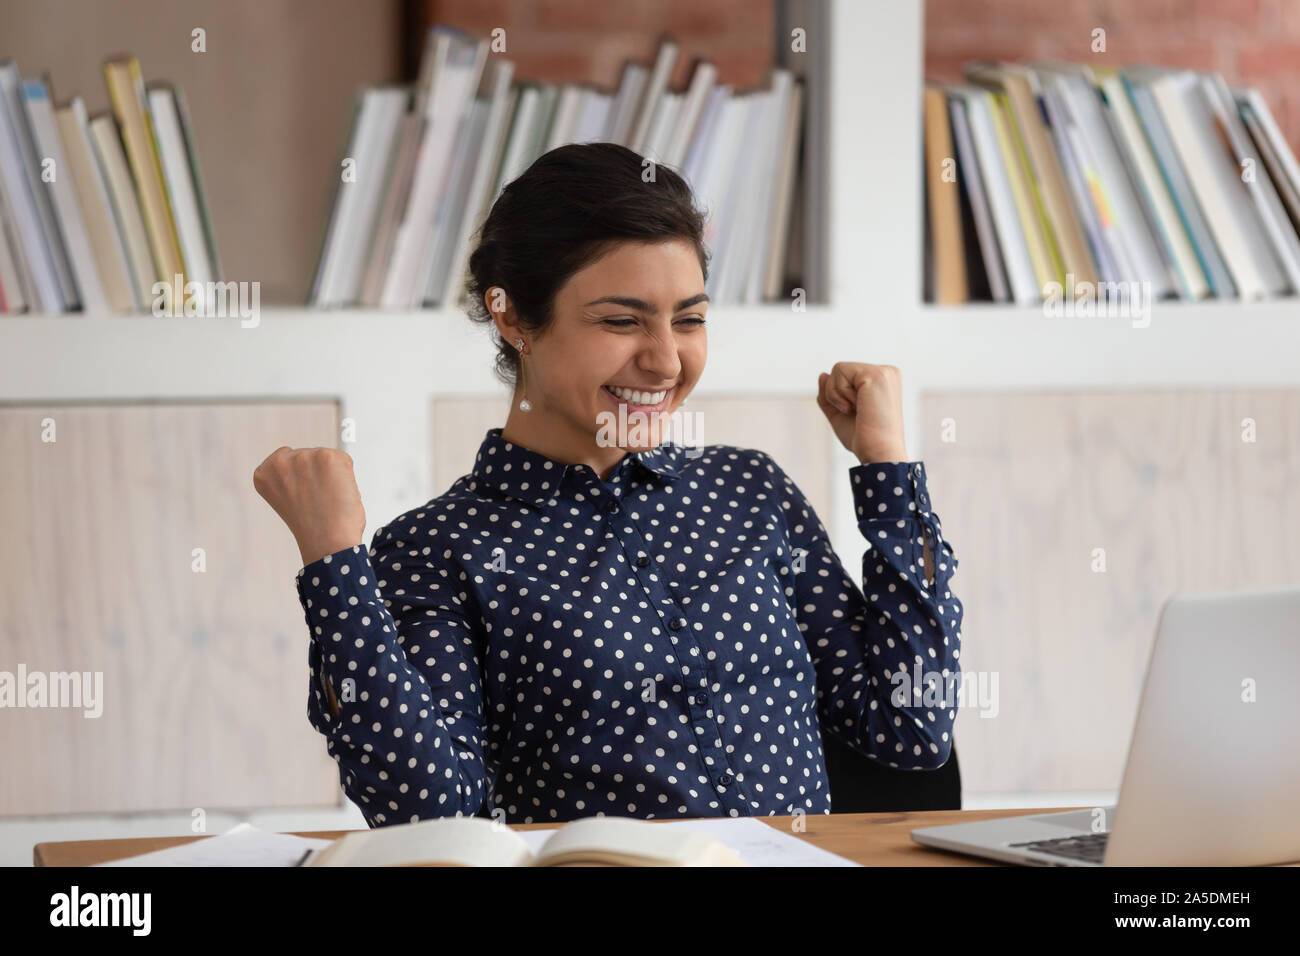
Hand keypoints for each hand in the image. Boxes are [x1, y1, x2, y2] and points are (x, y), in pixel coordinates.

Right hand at [253, 446, 366, 566]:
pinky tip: (339, 493)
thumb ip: (292, 479)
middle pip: (309, 455)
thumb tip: (313, 466)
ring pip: (327, 458)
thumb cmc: (312, 529)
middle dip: (318, 474)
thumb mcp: (288, 500)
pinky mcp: (327, 457)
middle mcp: (280, 462)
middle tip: (320, 499)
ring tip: (329, 499)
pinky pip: (344, 460)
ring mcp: (303, 457)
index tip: (303, 494)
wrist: (326, 542)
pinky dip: (347, 476)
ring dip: (333, 475)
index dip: (301, 478)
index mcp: (265, 473)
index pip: (288, 459)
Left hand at [816, 363, 908, 463]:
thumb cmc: (864, 439)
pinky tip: (857, 407)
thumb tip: (822, 375)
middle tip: (858, 414)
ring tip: (859, 410)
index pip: (847, 376)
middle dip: (837, 395)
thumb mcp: (840, 414)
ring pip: (838, 369)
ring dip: (837, 395)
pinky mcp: (875, 374)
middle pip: (841, 371)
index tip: (859, 415)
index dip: (840, 397)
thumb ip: (830, 394)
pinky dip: (838, 394)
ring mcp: (883, 372)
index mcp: (883, 381)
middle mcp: (886, 372)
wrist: (878, 453)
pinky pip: (839, 371)